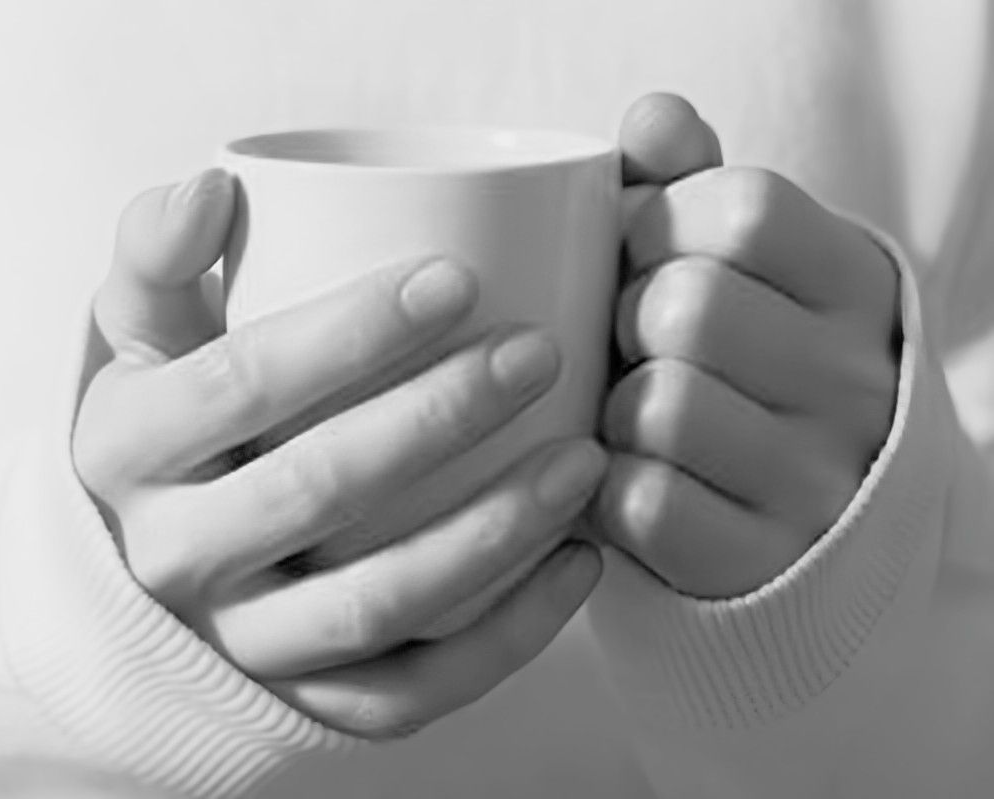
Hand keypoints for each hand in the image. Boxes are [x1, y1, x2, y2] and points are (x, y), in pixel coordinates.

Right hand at [73, 169, 605, 737]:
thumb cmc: (162, 422)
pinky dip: (506, 639)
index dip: (349, 334)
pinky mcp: (300, 702)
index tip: (455, 277)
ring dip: (491, 531)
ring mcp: (239, 640)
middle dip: (437, 417)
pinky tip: (577, 562)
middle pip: (315, 490)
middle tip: (539, 352)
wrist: (133, 562)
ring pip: (373, 603)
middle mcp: (174, 555)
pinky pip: (408, 693)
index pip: (240, 385)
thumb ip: (159, 252)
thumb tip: (212, 186)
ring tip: (583, 458)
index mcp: (127, 449)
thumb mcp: (136, 334)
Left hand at [596, 94, 899, 596]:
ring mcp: (815, 479)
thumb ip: (694, 182)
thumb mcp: (744, 262)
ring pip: (659, 408)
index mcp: (855, 284)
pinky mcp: (759, 561)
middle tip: (626, 339)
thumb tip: (651, 120)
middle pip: (687, 307)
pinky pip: (641, 504)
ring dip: (612, 408)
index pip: (743, 209)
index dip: (658, 221)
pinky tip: (624, 474)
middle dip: (625, 316)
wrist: (811, 508)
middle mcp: (855, 380)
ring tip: (627, 413)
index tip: (640, 252)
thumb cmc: (749, 355)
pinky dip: (606, 486)